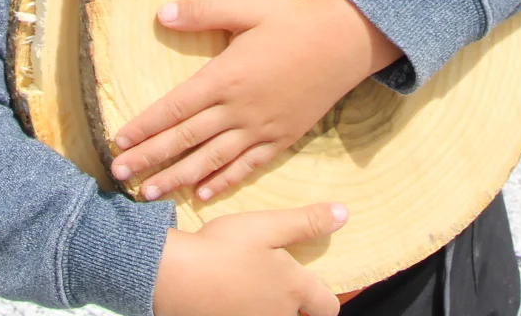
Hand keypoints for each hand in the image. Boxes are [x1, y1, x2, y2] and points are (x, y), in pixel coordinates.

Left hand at [112, 0, 398, 202]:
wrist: (346, 43)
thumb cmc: (294, 20)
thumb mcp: (247, 8)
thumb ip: (204, 11)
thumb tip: (162, 13)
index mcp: (227, 76)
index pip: (175, 108)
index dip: (144, 126)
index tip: (118, 141)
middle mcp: (240, 109)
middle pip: (186, 140)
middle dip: (149, 159)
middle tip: (118, 175)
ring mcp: (262, 128)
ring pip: (211, 160)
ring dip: (177, 178)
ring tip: (149, 194)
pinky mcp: (281, 139)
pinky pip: (247, 167)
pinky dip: (223, 182)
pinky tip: (202, 195)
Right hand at [153, 204, 346, 315]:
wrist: (175, 277)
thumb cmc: (223, 248)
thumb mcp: (267, 226)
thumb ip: (307, 222)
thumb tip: (345, 214)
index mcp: (295, 289)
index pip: (328, 307)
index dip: (325, 299)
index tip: (315, 289)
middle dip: (295, 307)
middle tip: (277, 286)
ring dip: (269, 308)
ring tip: (251, 288)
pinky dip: (243, 311)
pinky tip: (231, 297)